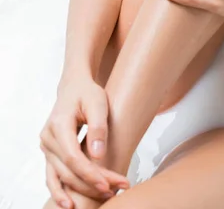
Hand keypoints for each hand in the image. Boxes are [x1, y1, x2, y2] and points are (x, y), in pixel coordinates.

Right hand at [40, 74, 128, 207]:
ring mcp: (46, 147)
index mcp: (58, 124)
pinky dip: (60, 192)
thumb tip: (98, 155)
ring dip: (81, 190)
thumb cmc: (87, 92)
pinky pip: (52, 176)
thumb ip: (98, 127)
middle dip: (92, 183)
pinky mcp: (49, 153)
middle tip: (117, 188)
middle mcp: (48, 138)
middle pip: (68, 170)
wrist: (74, 87)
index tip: (109, 183)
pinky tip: (70, 205)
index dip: (90, 173)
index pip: (73, 157)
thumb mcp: (98, 102)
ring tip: (104, 194)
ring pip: (61, 176)